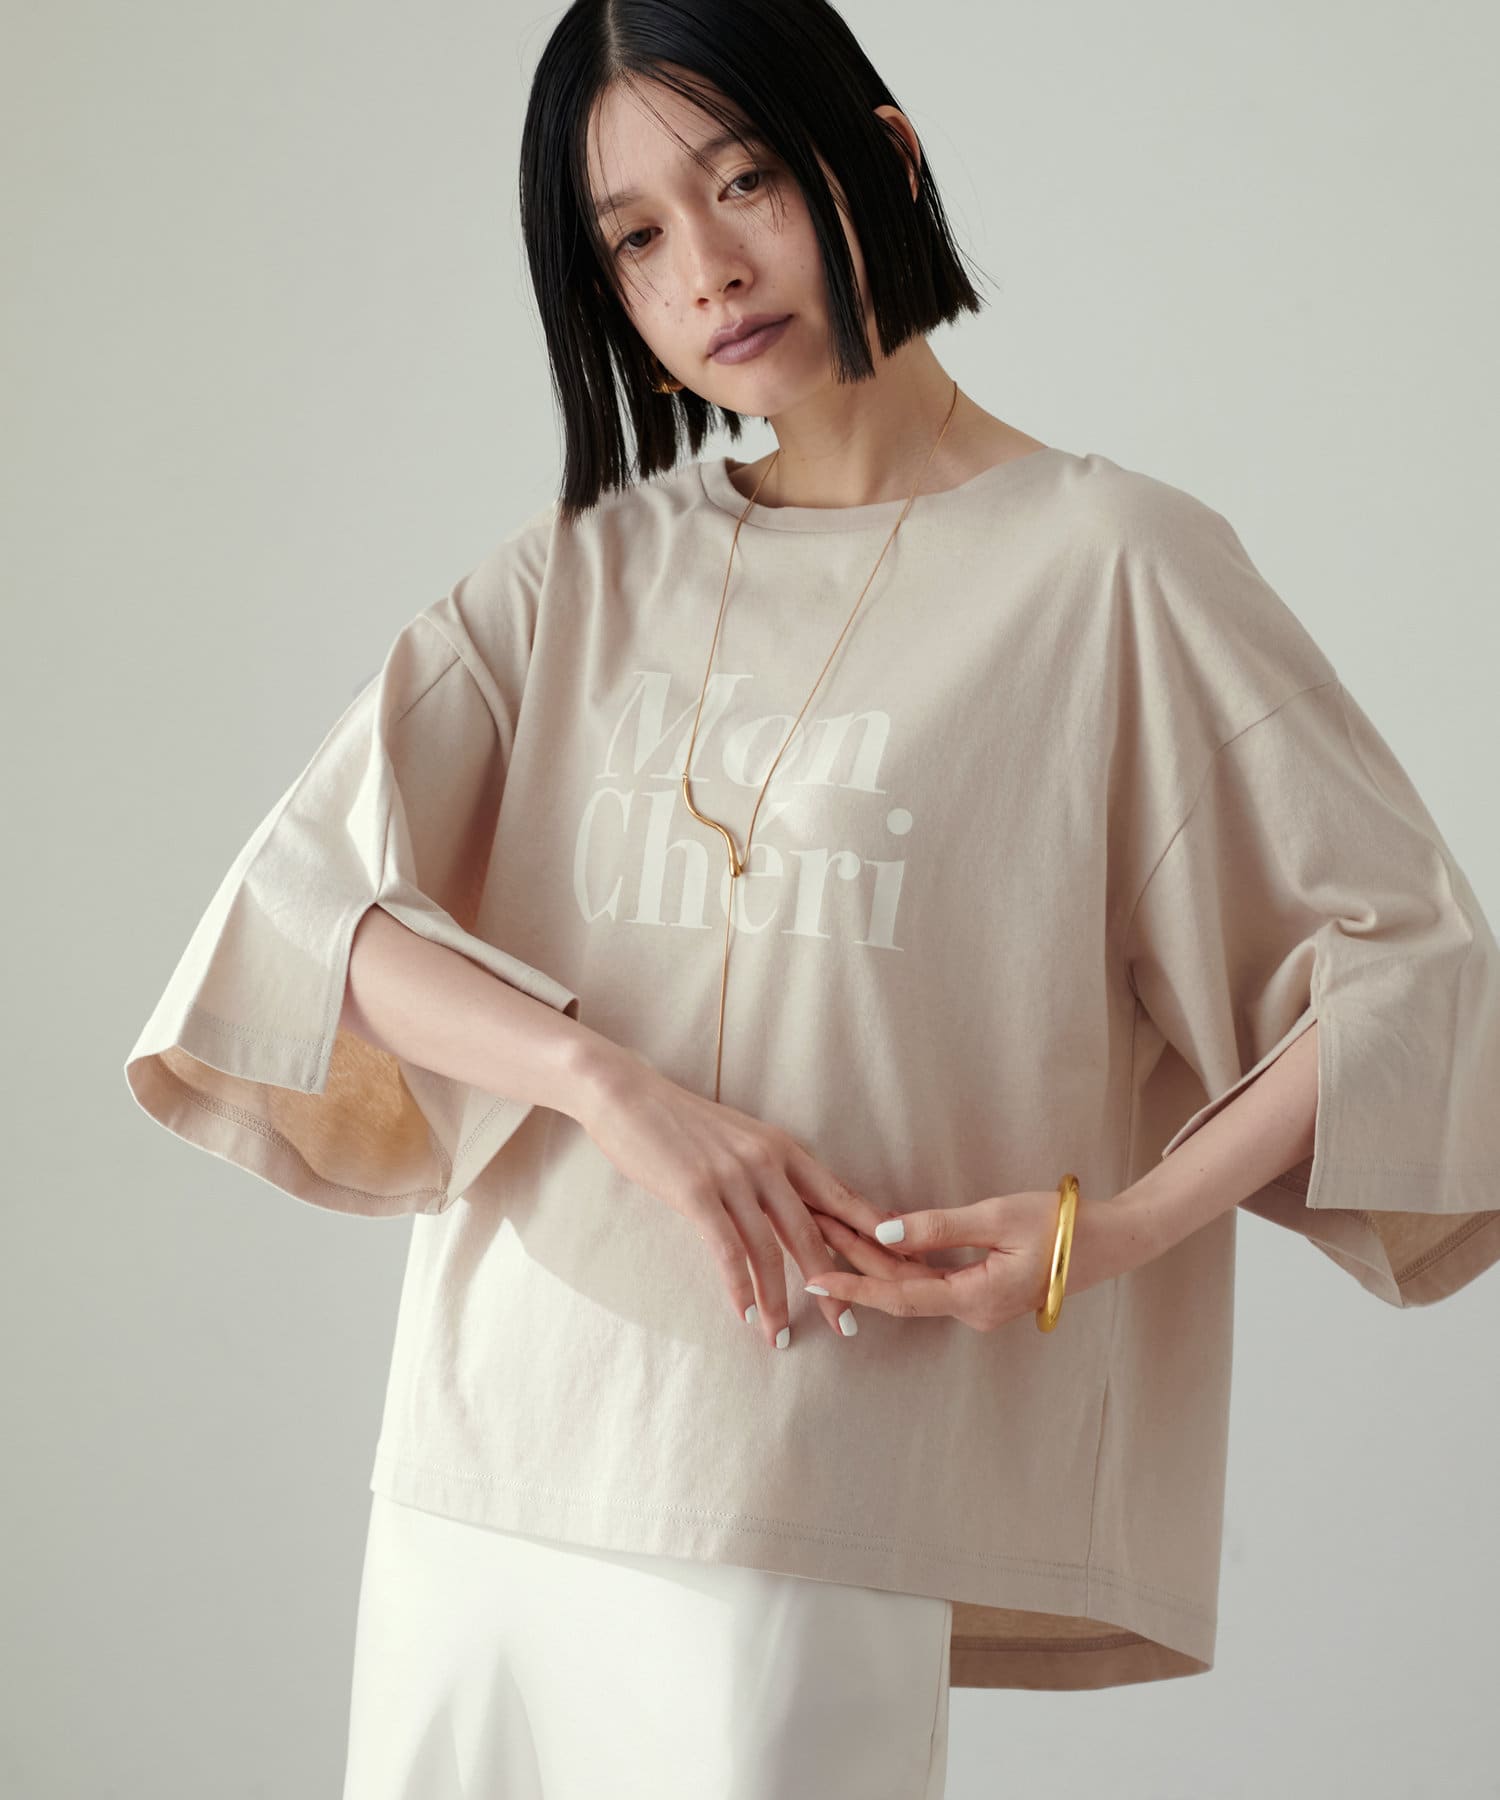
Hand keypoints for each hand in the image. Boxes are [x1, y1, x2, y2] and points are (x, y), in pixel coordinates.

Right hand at [575, 1051, 929, 1346]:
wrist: (629, 1095)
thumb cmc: (684, 1124)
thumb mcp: (741, 1141)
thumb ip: (772, 1174)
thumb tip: (799, 1211)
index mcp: (786, 1149)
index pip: (840, 1200)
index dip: (870, 1239)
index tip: (896, 1271)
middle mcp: (768, 1162)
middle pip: (812, 1234)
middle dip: (835, 1285)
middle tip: (849, 1327)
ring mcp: (733, 1176)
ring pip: (769, 1251)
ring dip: (778, 1300)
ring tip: (781, 1336)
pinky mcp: (697, 1192)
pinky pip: (727, 1250)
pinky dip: (737, 1287)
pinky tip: (743, 1314)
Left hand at [803, 1188, 1141, 1331]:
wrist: (1114, 1240)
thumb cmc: (1063, 1224)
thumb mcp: (998, 1217)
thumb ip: (939, 1227)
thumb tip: (886, 1231)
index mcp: (975, 1299)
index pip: (898, 1297)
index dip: (853, 1286)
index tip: (813, 1279)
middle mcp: (972, 1310)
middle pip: (900, 1289)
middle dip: (854, 1259)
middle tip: (812, 1226)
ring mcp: (980, 1304)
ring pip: (914, 1284)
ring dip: (874, 1258)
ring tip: (832, 1228)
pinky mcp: (985, 1291)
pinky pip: (934, 1279)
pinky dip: (904, 1259)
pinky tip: (878, 1237)